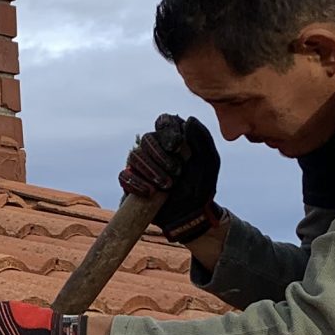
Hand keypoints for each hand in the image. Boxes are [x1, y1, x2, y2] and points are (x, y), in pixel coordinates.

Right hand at [119, 114, 222, 242]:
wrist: (191, 214)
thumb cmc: (201, 186)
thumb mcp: (210, 163)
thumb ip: (203, 139)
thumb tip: (188, 119)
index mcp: (174, 139)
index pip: (164, 122)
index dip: (167, 131)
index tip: (177, 146)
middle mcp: (155, 149)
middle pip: (147, 139)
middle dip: (161, 157)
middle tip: (177, 173)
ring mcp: (141, 165)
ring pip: (134, 156)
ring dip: (151, 171)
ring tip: (167, 186)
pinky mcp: (131, 182)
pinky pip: (124, 176)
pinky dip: (136, 184)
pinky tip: (151, 193)